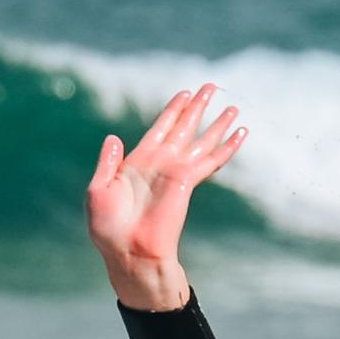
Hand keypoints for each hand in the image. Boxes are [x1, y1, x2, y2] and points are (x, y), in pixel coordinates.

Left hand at [87, 84, 244, 311]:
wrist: (128, 251)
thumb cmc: (109, 228)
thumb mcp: (98, 189)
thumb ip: (107, 162)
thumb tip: (113, 137)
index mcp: (138, 162)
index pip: (160, 128)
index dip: (172, 110)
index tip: (185, 94)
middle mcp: (160, 163)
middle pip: (183, 127)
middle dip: (198, 107)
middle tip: (211, 87)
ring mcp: (176, 171)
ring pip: (201, 140)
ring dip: (217, 123)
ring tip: (233, 108)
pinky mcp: (188, 181)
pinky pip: (211, 159)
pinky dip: (226, 147)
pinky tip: (240, 134)